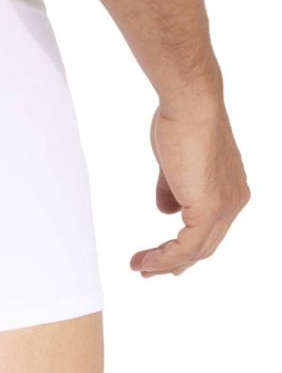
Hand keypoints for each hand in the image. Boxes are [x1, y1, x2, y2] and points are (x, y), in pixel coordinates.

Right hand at [130, 97, 249, 276]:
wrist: (191, 104)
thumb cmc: (183, 119)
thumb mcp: (175, 161)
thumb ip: (172, 188)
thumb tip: (165, 210)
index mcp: (231, 189)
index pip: (209, 228)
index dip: (186, 246)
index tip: (162, 255)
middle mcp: (233, 202)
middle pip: (205, 245)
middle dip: (175, 261)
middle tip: (149, 269)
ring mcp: (224, 207)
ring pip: (196, 251)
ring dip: (165, 263)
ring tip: (140, 266)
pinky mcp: (209, 209)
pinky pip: (186, 247)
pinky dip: (165, 257)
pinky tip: (147, 260)